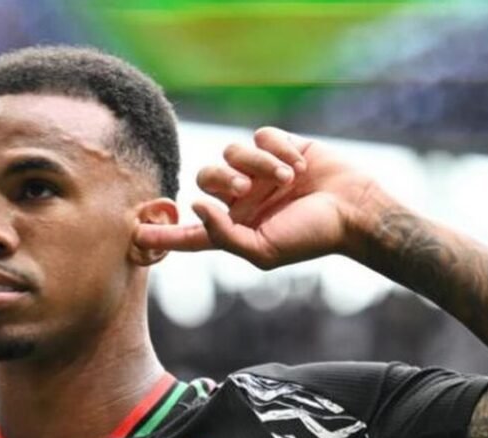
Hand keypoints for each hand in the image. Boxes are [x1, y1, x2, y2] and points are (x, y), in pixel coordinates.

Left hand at [136, 127, 384, 269]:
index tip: (133, 233)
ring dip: (255, 164)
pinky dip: (276, 149)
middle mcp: (241, 200)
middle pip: (204, 178)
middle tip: (245, 190)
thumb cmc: (311, 238)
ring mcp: (258, 172)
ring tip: (284, 179)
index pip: (189, 233)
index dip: (162, 233)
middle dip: (221, 180)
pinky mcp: (279, 147)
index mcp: (233, 229)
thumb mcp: (263, 251)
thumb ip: (222, 236)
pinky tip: (298, 164)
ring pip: (230, 152)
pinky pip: (259, 135)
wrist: (354, 211)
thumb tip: (195, 206)